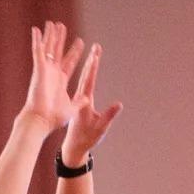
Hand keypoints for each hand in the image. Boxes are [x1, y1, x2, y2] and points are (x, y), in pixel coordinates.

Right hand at [22, 21, 86, 132]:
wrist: (41, 120)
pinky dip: (36, 40)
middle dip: (60, 40)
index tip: (80, 42)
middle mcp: (52, 74)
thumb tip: (86, 98)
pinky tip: (36, 30)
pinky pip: (37, 51)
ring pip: (48, 48)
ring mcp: (45, 71)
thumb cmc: (53, 118)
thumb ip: (79, 102)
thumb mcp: (71, 108)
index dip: (75, 52)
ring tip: (52, 23)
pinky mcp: (39, 69)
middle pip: (57, 52)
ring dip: (50, 36)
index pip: (70, 62)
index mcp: (61, 81)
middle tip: (62, 27)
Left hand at [60, 43, 122, 162]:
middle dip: (92, 60)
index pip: (89, 81)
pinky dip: (87, 73)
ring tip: (94, 52)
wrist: (74, 146)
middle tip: (96, 47)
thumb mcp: (100, 128)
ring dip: (89, 64)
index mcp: (84, 103)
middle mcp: (80, 98)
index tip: (95, 54)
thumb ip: (109, 116)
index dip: (92, 67)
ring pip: (84, 78)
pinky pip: (83, 84)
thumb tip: (119, 104)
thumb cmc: (87, 138)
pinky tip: (88, 66)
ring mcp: (79, 99)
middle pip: (86, 76)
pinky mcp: (80, 102)